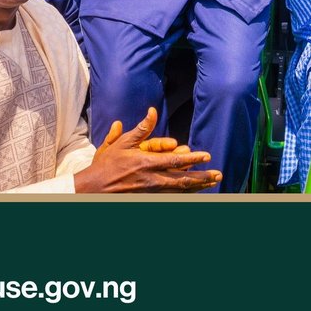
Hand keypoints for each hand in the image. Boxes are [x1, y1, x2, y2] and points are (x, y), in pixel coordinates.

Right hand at [74, 107, 221, 193]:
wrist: (92, 190)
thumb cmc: (106, 165)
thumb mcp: (121, 144)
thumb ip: (140, 129)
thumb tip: (152, 112)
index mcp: (146, 164)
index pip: (175, 162)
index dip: (193, 159)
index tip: (207, 156)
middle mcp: (151, 180)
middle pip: (182, 179)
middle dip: (201, 177)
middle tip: (218, 175)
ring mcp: (149, 192)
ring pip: (178, 191)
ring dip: (196, 187)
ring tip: (211, 184)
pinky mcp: (147, 199)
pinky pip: (169, 197)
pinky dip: (183, 195)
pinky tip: (193, 193)